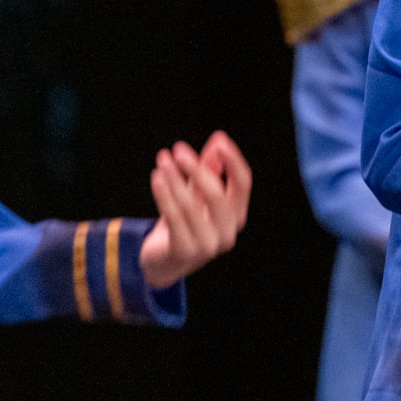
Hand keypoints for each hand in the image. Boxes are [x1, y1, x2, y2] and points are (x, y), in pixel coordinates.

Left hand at [139, 130, 251, 289]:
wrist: (164, 261)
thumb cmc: (185, 222)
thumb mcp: (198, 193)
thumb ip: (210, 168)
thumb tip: (219, 139)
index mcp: (237, 216)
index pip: (243, 184)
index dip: (234, 161)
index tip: (220, 141)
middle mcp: (227, 233)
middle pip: (217, 194)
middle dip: (197, 168)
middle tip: (178, 149)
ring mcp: (206, 245)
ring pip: (190, 204)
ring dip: (175, 177)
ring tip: (163, 160)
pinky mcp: (183, 251)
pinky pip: (173, 217)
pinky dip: (164, 194)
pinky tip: (157, 178)